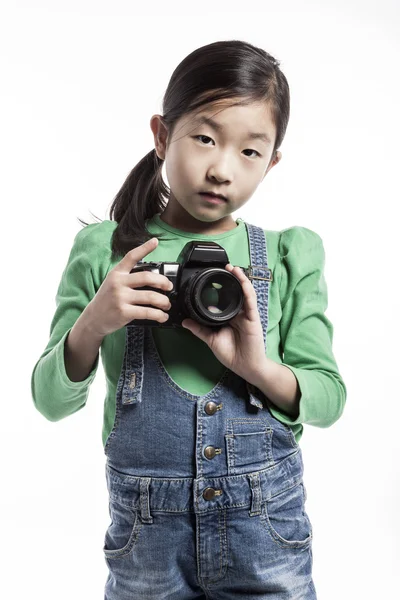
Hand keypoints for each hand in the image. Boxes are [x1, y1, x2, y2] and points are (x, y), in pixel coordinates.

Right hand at [85, 237, 172, 337]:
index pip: (131, 256)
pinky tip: (163, 316)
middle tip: (169, 287)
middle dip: (163, 282)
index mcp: (117, 273)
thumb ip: (128, 278)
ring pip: (150, 296)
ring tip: (167, 304)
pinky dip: (159, 315)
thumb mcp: (112, 283)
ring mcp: (120, 297)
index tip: (156, 241)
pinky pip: (147, 312)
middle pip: (147, 277)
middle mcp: (118, 283)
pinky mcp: (124, 312)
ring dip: (164, 301)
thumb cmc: (106, 300)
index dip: (145, 248)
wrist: (93, 318)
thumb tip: (152, 279)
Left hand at [181, 264, 266, 380]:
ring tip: (232, 268)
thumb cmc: (231, 354)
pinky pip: (250, 300)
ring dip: (239, 278)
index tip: (211, 277)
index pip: (225, 298)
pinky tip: (242, 280)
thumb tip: (185, 321)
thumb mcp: (211, 340)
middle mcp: (238, 313)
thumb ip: (199, 329)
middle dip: (230, 278)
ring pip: (244, 292)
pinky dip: (246, 288)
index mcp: (229, 316)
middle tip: (222, 266)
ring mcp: (246, 314)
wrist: (245, 366)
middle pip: (235, 292)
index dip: (220, 287)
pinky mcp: (253, 318)